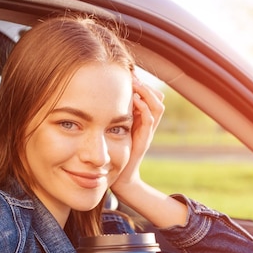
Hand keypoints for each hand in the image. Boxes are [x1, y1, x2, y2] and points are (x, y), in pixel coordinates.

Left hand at [110, 75, 163, 194]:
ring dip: (147, 93)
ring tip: (135, 83)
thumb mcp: (110, 127)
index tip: (128, 73)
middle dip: (145, 84)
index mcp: (140, 119)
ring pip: (157, 106)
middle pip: (158, 98)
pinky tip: (134, 100)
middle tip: (132, 75)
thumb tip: (95, 93)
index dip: (142, 83)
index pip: (150, 95)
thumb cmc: (110, 154)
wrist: (118, 178)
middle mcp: (146, 124)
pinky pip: (150, 121)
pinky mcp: (143, 141)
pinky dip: (144, 108)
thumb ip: (109, 113)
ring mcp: (146, 133)